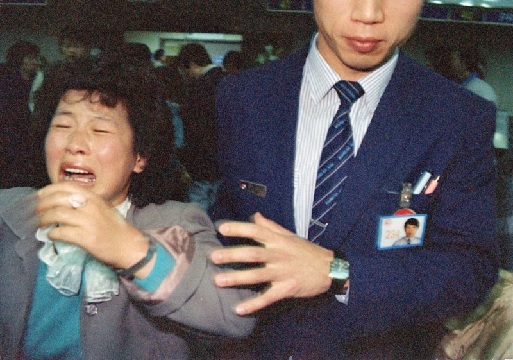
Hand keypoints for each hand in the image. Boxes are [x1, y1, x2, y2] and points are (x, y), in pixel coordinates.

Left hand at [36, 183, 152, 275]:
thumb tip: (62, 203)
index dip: (50, 189)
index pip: (67, 186)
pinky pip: (61, 232)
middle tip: (36, 212)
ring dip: (44, 219)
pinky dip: (52, 233)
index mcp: (95, 198)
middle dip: (42, 205)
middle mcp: (91, 206)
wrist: (129, 246)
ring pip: (57, 214)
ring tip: (41, 224)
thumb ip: (86, 203)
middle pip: (58, 199)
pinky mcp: (86, 238)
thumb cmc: (116, 229)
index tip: (40, 195)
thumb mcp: (103, 209)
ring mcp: (88, 222)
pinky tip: (51, 235)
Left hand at [211, 212, 333, 314]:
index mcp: (278, 240)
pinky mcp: (287, 289)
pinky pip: (268, 297)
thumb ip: (270, 226)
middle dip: (232, 255)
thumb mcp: (290, 235)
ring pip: (257, 275)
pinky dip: (253, 304)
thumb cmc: (306, 251)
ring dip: (237, 278)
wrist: (330, 269)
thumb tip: (254, 216)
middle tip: (213, 256)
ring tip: (218, 280)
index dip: (239, 228)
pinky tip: (238, 309)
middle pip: (252, 254)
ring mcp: (282, 272)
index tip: (221, 227)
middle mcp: (278, 255)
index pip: (256, 231)